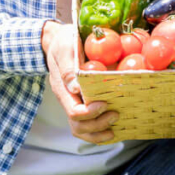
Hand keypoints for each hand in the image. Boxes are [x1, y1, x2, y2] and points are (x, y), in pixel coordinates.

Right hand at [41, 21, 116, 143]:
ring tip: (115, 127)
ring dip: (98, 133)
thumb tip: (75, 87)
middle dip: (98, 125)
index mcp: (63, 89)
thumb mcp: (65, 47)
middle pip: (79, 125)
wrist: (59, 41)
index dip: (90, 113)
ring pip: (82, 129)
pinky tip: (113, 127)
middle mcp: (68, 99)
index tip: (105, 104)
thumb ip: (68, 67)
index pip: (74, 112)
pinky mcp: (82, 101)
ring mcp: (74, 102)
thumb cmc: (64, 42)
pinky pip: (88, 123)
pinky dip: (99, 130)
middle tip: (115, 114)